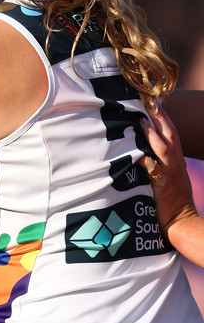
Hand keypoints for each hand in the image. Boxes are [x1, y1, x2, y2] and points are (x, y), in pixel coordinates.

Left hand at [138, 106, 197, 234]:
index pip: (172, 133)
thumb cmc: (173, 201)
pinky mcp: (163, 188)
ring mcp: (170, 175)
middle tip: (148, 99)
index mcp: (177, 160)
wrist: (183, 223)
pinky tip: (138, 155)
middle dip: (160, 116)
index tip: (154, 99)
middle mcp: (175, 164)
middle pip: (170, 134)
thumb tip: (145, 150)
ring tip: (141, 120)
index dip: (164, 116)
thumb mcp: (171, 177)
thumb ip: (161, 162)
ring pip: (163, 149)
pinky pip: (155, 172)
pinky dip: (147, 162)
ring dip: (153, 133)